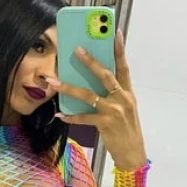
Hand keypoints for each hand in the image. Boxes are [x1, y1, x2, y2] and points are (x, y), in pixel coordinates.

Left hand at [46, 30, 146, 170]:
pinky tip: (59, 114)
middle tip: (76, 50)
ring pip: (88, 95)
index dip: (120, 49)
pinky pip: (83, 117)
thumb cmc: (127, 129)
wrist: (133, 154)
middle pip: (105, 75)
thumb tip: (92, 81)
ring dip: (69, 88)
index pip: (124, 66)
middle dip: (90, 62)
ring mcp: (114, 111)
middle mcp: (123, 99)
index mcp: (128, 92)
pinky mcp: (105, 124)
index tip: (116, 32)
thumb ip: (113, 94)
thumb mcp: (125, 108)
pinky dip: (70, 116)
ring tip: (54, 82)